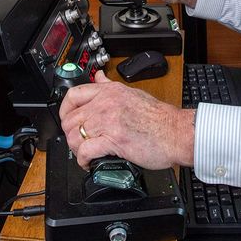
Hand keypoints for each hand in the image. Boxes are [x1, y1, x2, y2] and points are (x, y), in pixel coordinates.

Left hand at [59, 70, 194, 169]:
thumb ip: (111, 87)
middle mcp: (106, 103)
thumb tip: (99, 78)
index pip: (73, 95)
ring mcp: (109, 121)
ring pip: (75, 136)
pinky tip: (88, 162)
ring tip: (84, 154)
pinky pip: (86, 150)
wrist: (176, 132)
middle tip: (78, 142)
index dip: (64, 110)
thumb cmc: (160, 118)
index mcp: (110, 92)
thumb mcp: (132, 93)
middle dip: (70, 135)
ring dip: (75, 149)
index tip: (66, 119)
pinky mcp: (114, 140)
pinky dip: (83, 160)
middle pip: (70, 119)